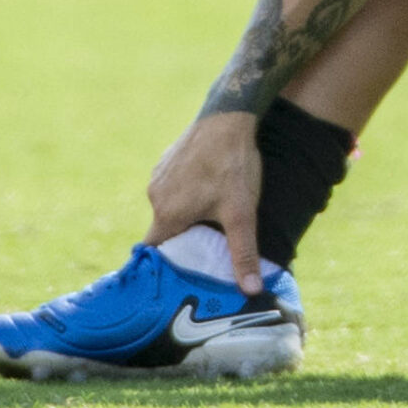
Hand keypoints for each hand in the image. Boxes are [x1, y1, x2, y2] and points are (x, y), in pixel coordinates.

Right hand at [144, 112, 265, 290]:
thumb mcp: (242, 213)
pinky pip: (173, 186)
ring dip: (186, 215)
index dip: (166, 266)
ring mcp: (159, 175)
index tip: (178, 276)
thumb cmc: (233, 165)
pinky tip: (209, 189)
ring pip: (169, 207)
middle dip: (183, 241)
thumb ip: (243, 253)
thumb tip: (251, 291)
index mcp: (167, 213)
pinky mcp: (167, 160)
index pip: (156, 252)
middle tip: (205, 248)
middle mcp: (155, 196)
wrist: (229, 115)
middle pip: (164, 231)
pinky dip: (186, 193)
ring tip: (211, 217)